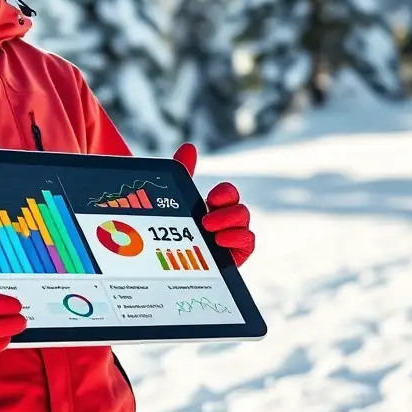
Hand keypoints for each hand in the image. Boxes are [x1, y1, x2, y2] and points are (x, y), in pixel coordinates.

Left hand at [173, 142, 255, 266]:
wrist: (162, 265)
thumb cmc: (172, 233)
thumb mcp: (176, 202)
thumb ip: (183, 174)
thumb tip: (189, 146)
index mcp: (213, 208)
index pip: (227, 194)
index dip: (224, 193)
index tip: (211, 197)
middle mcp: (226, 222)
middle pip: (240, 209)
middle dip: (227, 210)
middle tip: (206, 219)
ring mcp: (232, 240)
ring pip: (244, 224)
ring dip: (230, 224)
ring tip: (208, 230)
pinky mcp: (236, 257)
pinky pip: (248, 243)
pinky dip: (238, 239)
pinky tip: (219, 242)